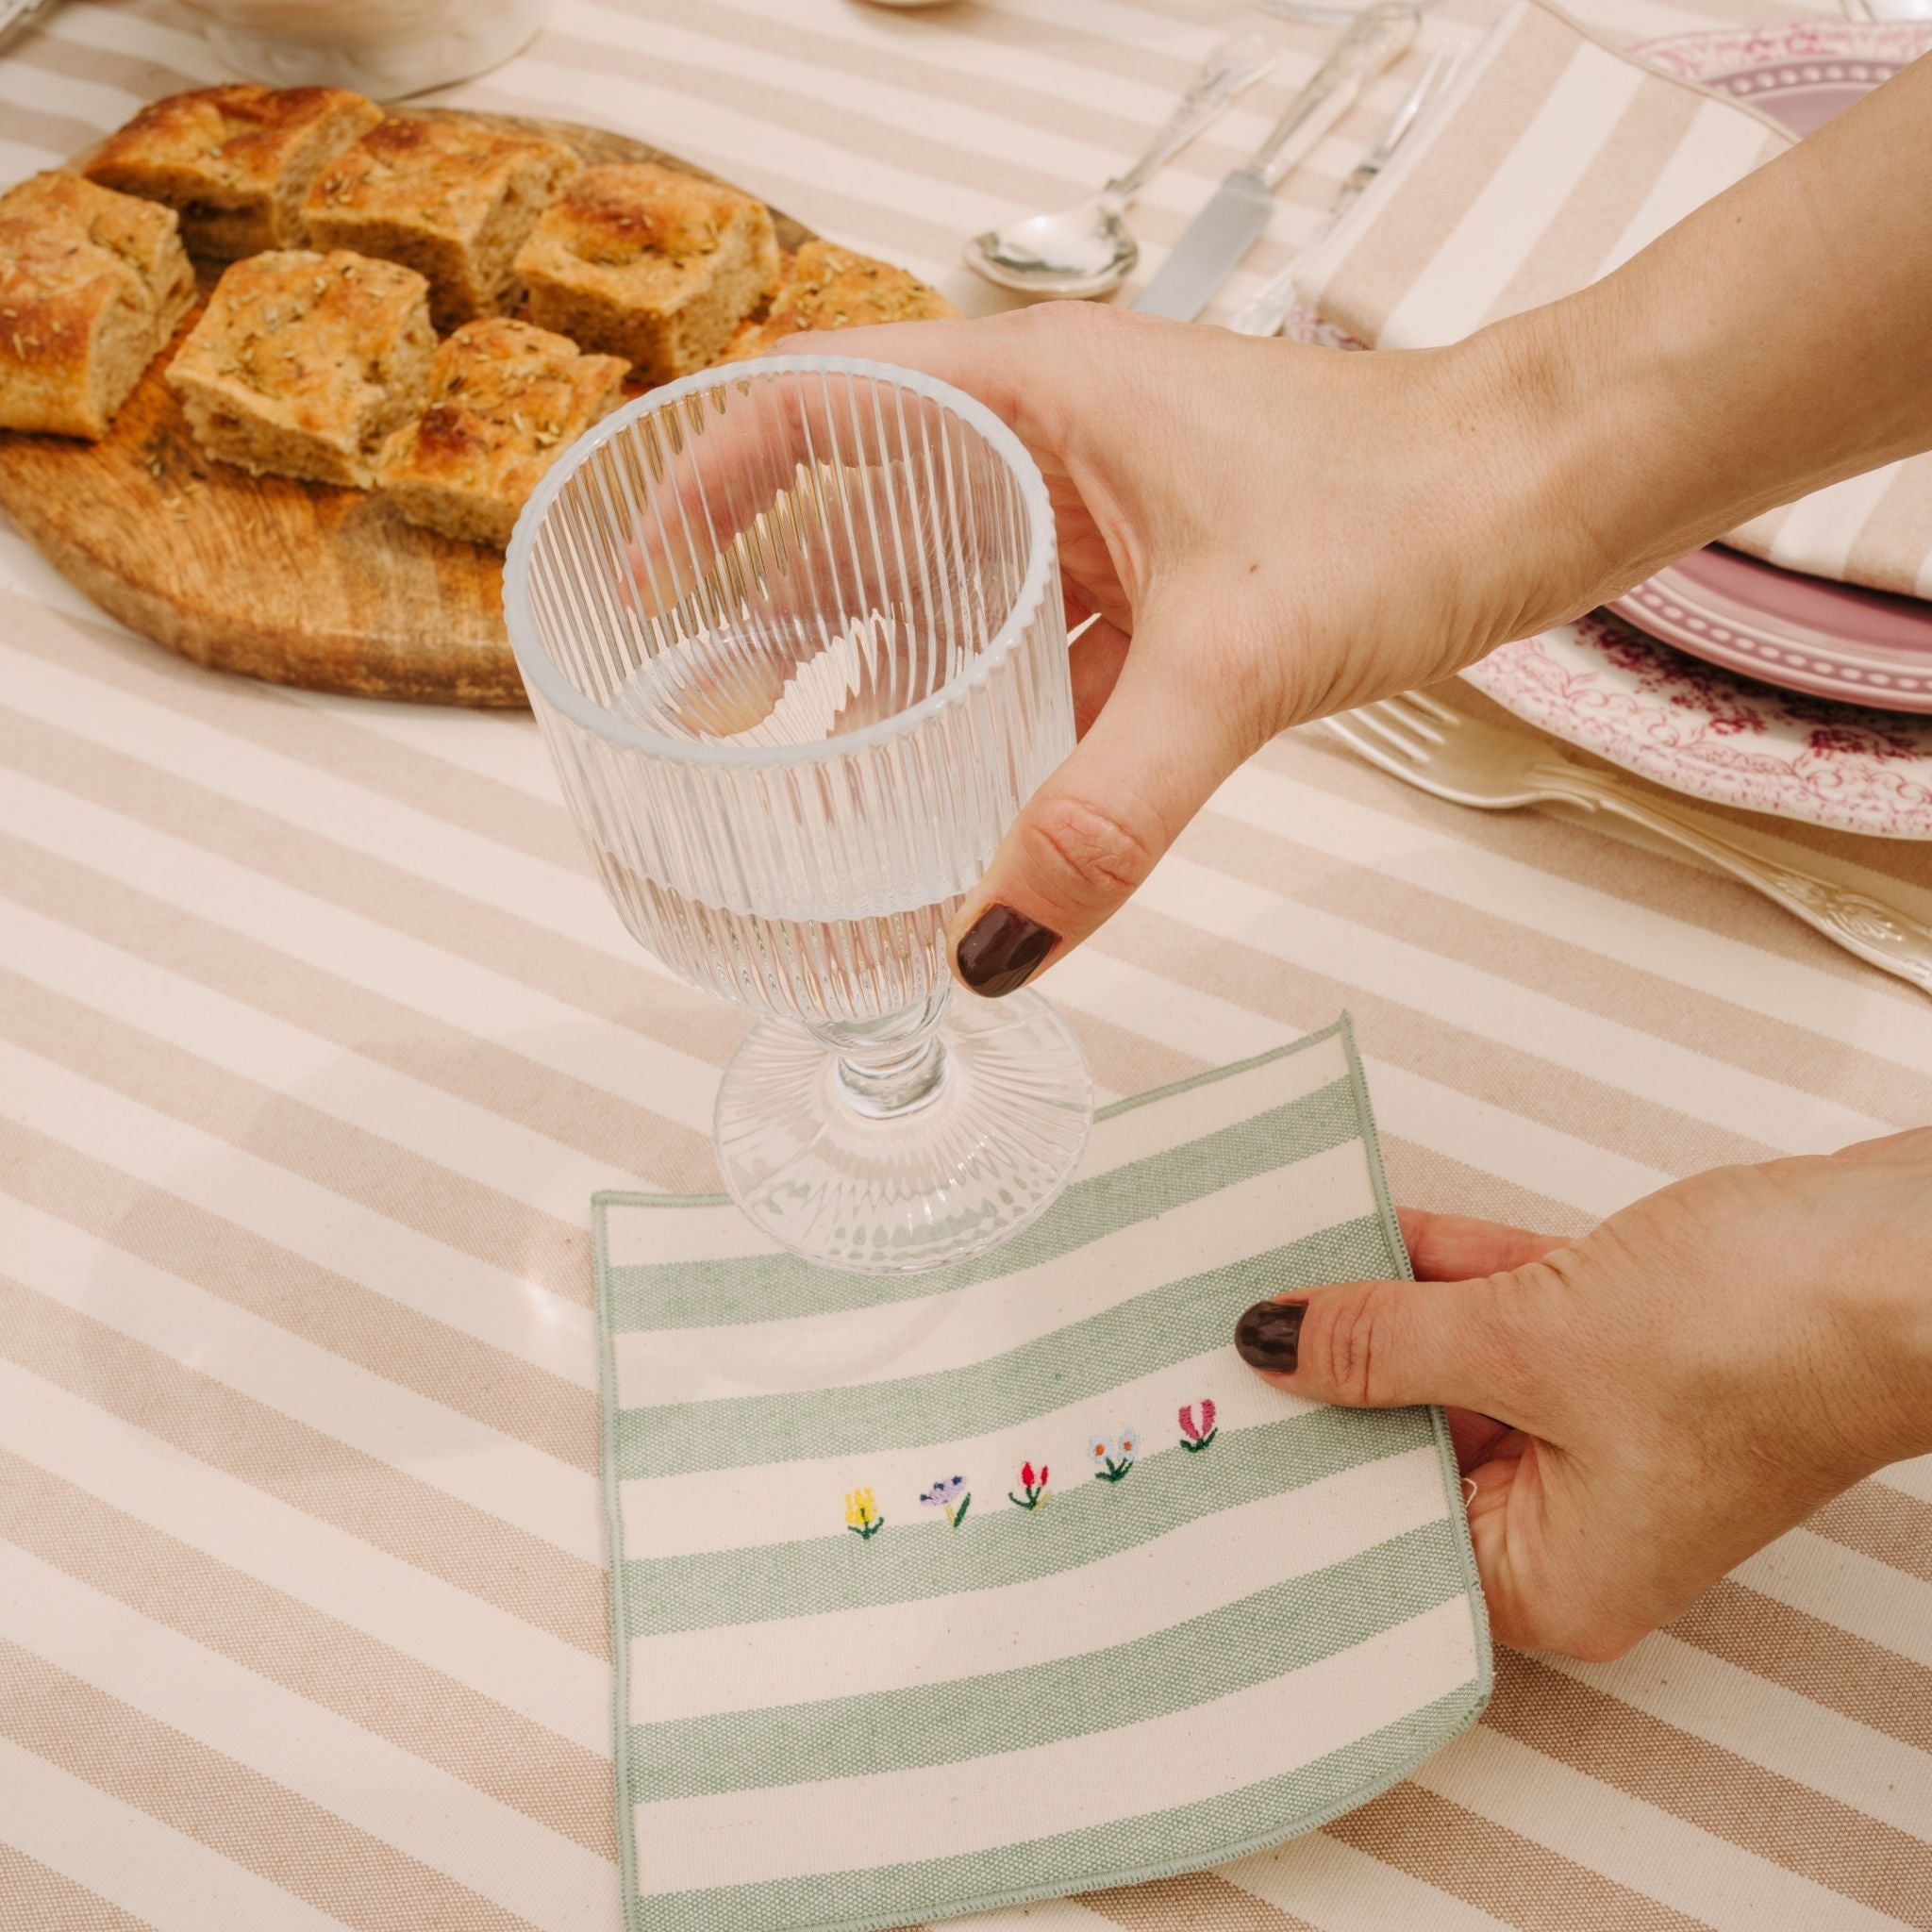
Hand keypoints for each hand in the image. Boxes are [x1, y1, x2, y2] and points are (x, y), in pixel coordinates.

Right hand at [783, 304, 1594, 996]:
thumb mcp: (1236, 658)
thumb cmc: (1421, 491)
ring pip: (957, 586)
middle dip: (780, 608)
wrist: (1562, 481)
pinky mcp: (1166, 574)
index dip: (707, 483)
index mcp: (1038, 391)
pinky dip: (993, 708)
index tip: (643, 580)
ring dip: (885, 670)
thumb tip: (994, 946)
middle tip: (710, 711)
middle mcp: (1059, 438)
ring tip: (813, 766)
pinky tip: (964, 784)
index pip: (816, 405)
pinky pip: (1043, 641)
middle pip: (869, 513)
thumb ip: (1107, 811)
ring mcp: (1112, 507)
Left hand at [1233, 1128, 1931, 1659]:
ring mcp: (1601, 1430)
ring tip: (1268, 1260)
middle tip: (1215, 1322)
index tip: (1211, 1417)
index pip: (1385, 1535)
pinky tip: (1362, 1225)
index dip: (1296, 1467)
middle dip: (1327, 1374)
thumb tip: (1273, 1344)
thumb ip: (1388, 1342)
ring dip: (1379, 1307)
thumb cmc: (1767, 1340)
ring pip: (1453, 1368)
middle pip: (1410, 1447)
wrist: (1908, 1251)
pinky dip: (1444, 1271)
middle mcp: (1576, 1520)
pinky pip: (1503, 1315)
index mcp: (1557, 1578)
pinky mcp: (1621, 1348)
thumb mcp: (1529, 1341)